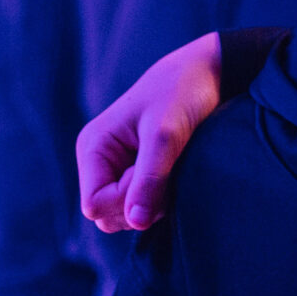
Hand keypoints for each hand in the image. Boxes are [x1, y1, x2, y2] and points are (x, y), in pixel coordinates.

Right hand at [77, 32, 222, 232]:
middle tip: (168, 174)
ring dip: (153, 204)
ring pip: (125, 215)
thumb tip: (136, 222)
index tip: (156, 173)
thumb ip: (150, 178)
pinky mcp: (134, 173)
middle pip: (107, 216)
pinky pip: (140, 206)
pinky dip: (160, 199)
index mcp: (93, 147)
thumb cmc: (181, 94)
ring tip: (173, 170)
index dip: (127, 200)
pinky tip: (174, 175)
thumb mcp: (166, 135)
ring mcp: (115, 168)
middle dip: (140, 207)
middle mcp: (97, 161)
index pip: (95, 204)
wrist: (203, 74)